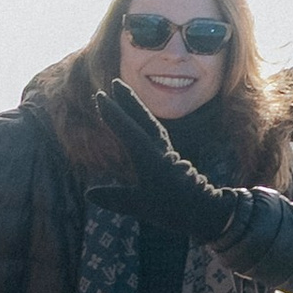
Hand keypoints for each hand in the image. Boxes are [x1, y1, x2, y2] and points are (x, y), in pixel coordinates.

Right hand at [100, 84, 248, 241]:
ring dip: (136, 106)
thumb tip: (89, 193)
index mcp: (151, 160)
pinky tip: (138, 116)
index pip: (129, 132)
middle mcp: (159, 150)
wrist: (203, 210)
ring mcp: (166, 150)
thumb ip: (115, 199)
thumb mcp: (140, 207)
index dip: (114, 115)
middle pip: (143, 119)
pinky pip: (154, 129)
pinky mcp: (169, 153)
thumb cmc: (172, 210)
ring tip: (123, 92)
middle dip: (129, 100)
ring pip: (149, 121)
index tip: (102, 97)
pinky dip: (143, 118)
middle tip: (115, 82)